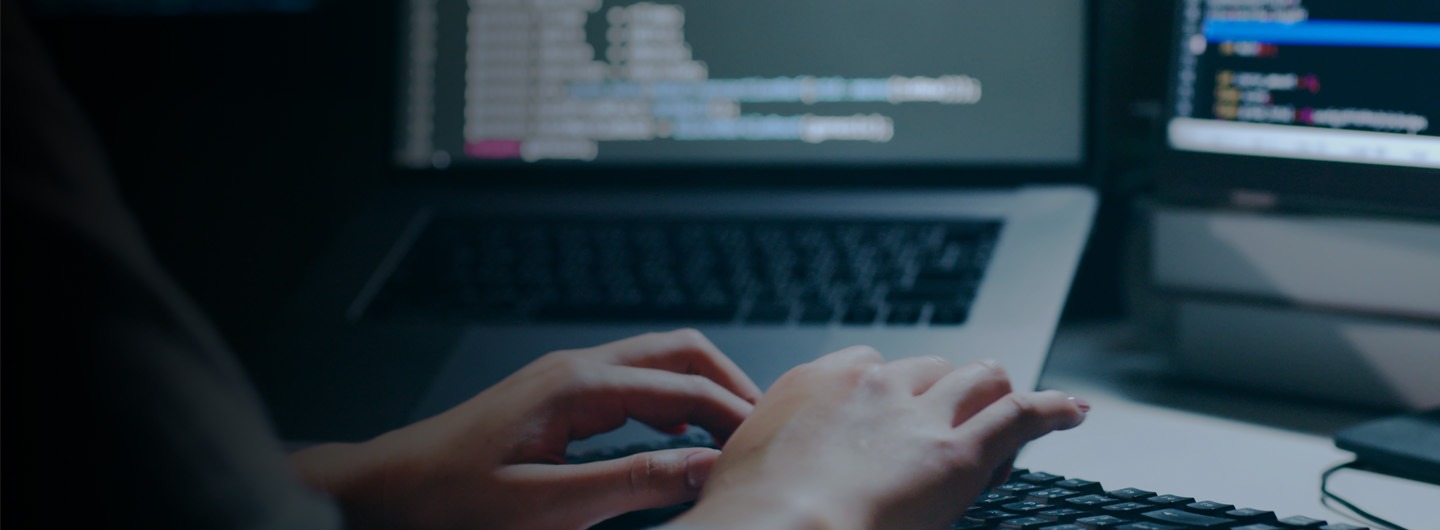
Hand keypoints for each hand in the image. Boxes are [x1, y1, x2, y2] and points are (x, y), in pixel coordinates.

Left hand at [289, 329, 761, 529]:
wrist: (388, 490)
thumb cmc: (450, 500)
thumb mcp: (545, 507)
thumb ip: (631, 485)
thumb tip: (703, 468)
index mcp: (577, 386)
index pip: (682, 385)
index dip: (732, 412)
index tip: (766, 442)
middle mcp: (577, 369)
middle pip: (678, 353)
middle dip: (728, 386)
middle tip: (763, 430)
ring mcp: (568, 378)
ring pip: (659, 365)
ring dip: (702, 393)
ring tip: (734, 437)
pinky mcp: (560, 398)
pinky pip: (634, 387)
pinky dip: (671, 405)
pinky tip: (683, 439)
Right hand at [673, 346, 1086, 529]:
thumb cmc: (751, 514)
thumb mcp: (749, 465)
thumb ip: (776, 455)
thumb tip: (775, 471)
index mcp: (817, 382)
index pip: (872, 366)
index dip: (893, 393)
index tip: (897, 420)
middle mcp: (872, 384)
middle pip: (930, 368)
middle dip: (945, 393)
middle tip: (951, 429)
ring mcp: (918, 414)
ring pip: (978, 377)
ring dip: (995, 393)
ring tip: (1014, 412)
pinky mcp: (958, 450)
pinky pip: (1018, 415)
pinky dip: (1052, 410)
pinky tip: (1071, 412)